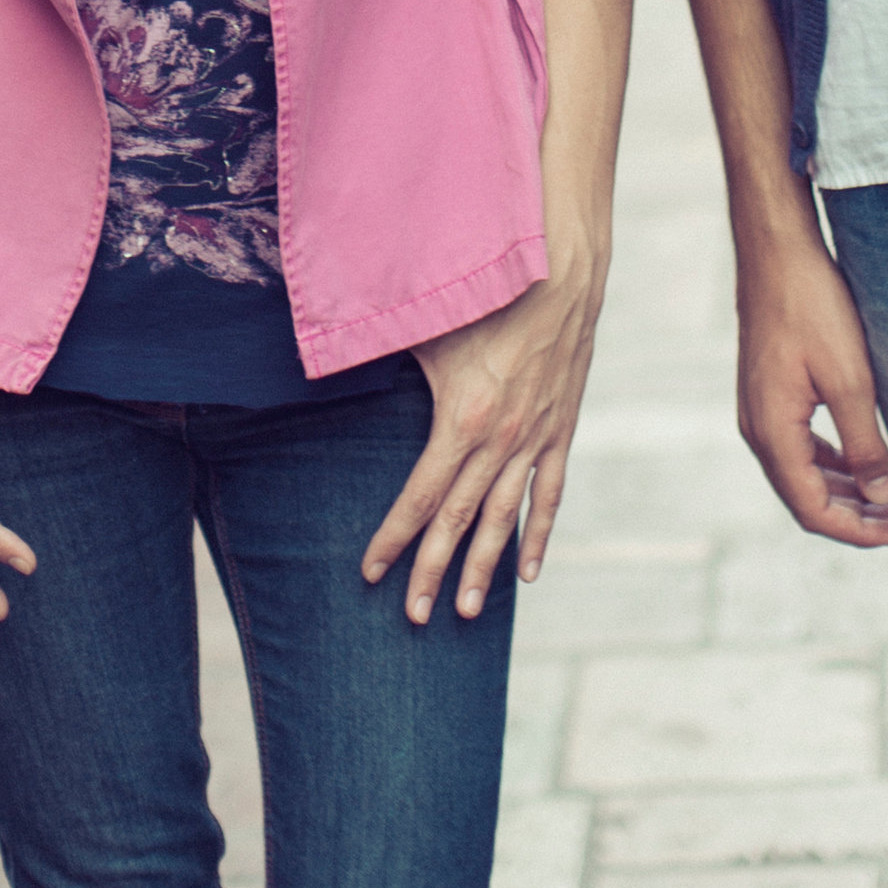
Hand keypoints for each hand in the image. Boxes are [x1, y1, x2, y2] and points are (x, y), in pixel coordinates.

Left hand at [363, 235, 608, 624]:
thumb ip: (382, 352)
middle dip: (433, 570)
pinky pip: (548, 493)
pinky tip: (526, 570)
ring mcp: (535, 439)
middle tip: (415, 616)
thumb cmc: (486, 291)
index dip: (394, 537)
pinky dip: (537, 534)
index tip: (372, 573)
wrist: (561, 271)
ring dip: (484, 568)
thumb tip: (326, 361)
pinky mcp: (561, 429)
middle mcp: (500, 441)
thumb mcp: (426, 326)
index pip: (421, 497)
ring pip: (505, 518)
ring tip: (465, 611)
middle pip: (460, 521)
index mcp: (462, 421)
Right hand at [737, 232, 887, 547]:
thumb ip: (864, 444)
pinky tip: (864, 462)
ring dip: (847, 491)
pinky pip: (799, 447)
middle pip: (806, 497)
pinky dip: (834, 464)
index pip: (812, 509)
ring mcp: (760, 410)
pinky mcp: (769, 393)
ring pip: (803, 473)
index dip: (857, 532)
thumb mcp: (850, 378)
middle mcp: (758, 429)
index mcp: (772, 432)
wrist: (777, 249)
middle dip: (857, 516)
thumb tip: (879, 498)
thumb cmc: (812, 306)